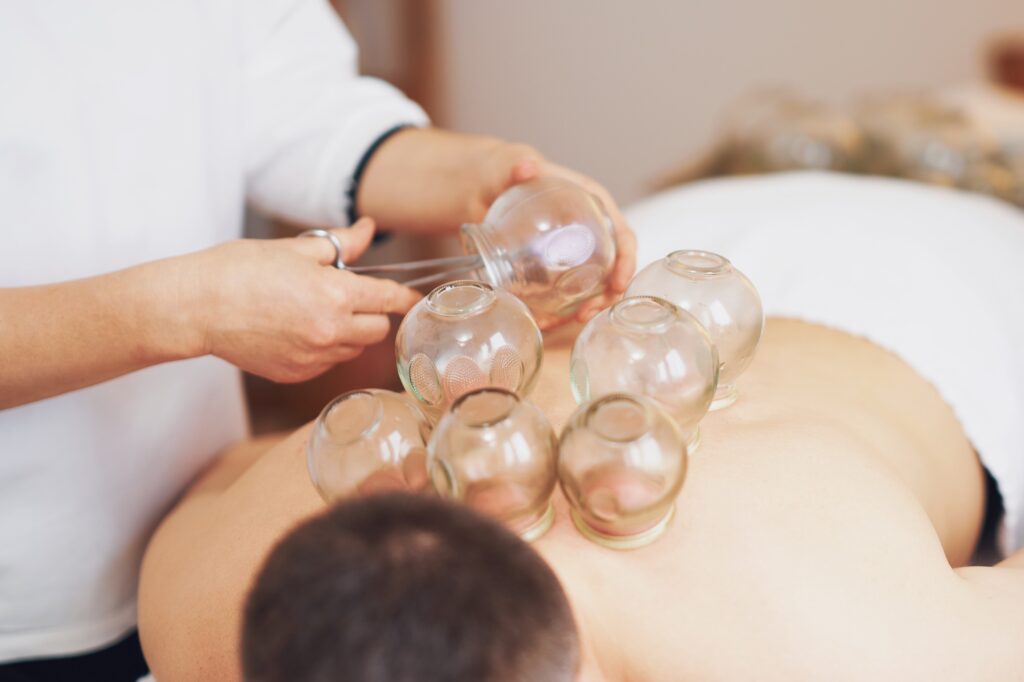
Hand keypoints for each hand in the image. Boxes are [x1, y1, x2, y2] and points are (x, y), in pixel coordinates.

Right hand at [183, 218, 419, 382]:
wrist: (195, 306)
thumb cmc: (239, 270)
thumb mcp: (295, 248)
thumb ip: (341, 245)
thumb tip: (369, 230)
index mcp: (335, 295)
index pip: (389, 300)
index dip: (405, 297)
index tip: (413, 297)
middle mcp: (331, 332)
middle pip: (378, 330)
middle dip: (372, 313)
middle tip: (349, 295)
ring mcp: (313, 357)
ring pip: (353, 349)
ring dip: (349, 332)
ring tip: (315, 311)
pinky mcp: (295, 373)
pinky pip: (327, 363)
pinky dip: (324, 348)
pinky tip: (298, 330)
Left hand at [356, 128, 636, 324]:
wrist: (485, 188)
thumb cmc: (505, 171)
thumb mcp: (511, 165)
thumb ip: (518, 165)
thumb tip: (526, 168)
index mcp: (593, 203)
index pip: (623, 233)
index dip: (627, 260)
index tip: (618, 284)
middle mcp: (590, 230)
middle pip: (613, 267)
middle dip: (608, 295)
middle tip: (587, 313)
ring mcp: (573, 252)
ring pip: (592, 284)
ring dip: (587, 306)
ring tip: (570, 322)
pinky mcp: (554, 267)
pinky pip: (564, 291)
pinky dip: (559, 309)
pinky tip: (546, 322)